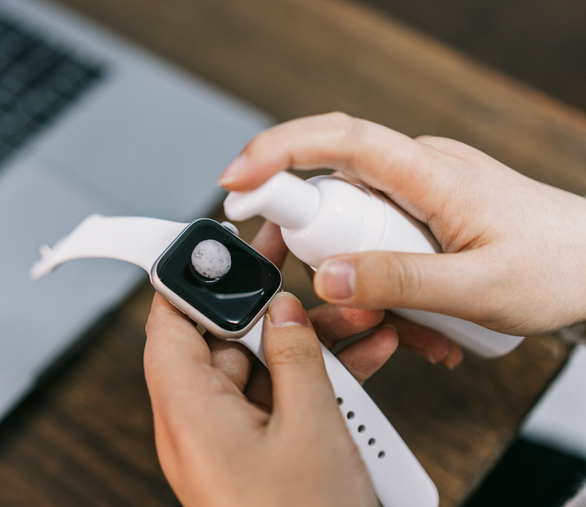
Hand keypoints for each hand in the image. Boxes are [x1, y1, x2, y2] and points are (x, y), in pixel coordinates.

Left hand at [144, 223, 394, 505]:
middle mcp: (198, 421)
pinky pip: (276, 398)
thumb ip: (296, 355)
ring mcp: (228, 438)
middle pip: (220, 339)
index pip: (167, 321)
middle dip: (269, 306)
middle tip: (303, 274)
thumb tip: (282, 310)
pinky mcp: (256, 451)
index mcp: (188, 411)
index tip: (220, 243)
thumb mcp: (312, 427)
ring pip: (258, 366)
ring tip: (356, 320)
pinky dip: (311, 379)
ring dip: (304, 343)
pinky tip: (357, 358)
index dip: (189, 276)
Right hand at [218, 112, 585, 335]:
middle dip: (308, 246)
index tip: (235, 181)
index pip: (339, 140)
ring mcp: (416, 194)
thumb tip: (329, 278)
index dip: (278, 151)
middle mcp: (416, 173)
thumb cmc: (559, 265)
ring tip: (395, 325)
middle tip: (316, 295)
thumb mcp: (481, 287)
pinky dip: (377, 282)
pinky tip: (409, 317)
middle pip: (329, 192)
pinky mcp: (418, 216)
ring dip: (354, 279)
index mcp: (430, 172)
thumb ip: (402, 281)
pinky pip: (374, 242)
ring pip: (349, 227)